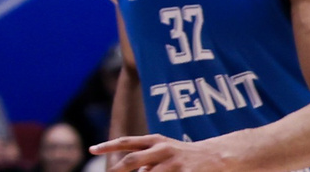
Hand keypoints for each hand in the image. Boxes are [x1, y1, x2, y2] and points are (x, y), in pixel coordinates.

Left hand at [93, 137, 228, 171]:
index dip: (108, 146)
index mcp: (155, 140)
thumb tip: (134, 169)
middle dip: (118, 170)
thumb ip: (147, 158)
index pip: (126, 142)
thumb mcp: (165, 151)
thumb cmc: (185, 156)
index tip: (91, 149)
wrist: (218, 156)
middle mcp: (162, 148)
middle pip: (132, 159)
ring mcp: (173, 162)